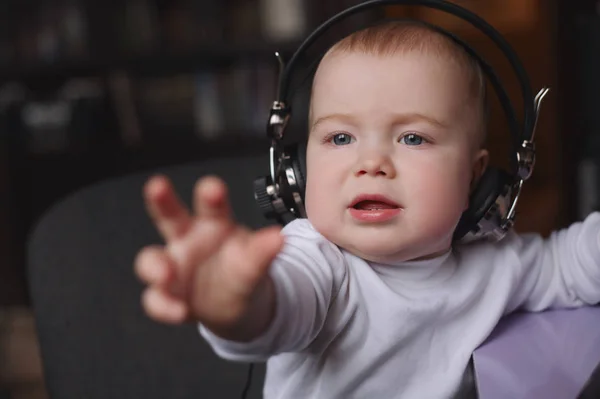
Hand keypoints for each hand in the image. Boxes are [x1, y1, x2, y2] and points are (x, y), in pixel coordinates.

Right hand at [134, 174, 282, 338]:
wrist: (235, 305)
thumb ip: (263, 251)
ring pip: (151, 259)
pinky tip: (180, 311)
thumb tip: (278, 238)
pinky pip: (155, 299)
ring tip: (167, 275)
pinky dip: (164, 305)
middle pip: (168, 215)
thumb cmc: (240, 271)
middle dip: (161, 201)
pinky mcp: (166, 294)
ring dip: (155, 266)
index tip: (213, 188)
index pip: (210, 205)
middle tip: (158, 187)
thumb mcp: (254, 262)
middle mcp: (187, 239)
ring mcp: (172, 266)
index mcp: (212, 224)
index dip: (209, 195)